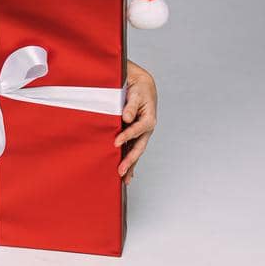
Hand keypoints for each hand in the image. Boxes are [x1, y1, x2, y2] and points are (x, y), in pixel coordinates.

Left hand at [115, 62, 157, 181]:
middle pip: (138, 147)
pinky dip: (130, 160)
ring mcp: (141, 133)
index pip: (137, 130)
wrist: (141, 86)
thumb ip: (131, 106)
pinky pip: (132, 149)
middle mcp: (146, 129)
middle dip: (130, 160)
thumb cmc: (139, 89)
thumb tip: (126, 118)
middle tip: (121, 171)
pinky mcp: (135, 134)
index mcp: (148, 119)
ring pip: (136, 151)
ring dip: (131, 165)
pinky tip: (126, 172)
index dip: (127, 136)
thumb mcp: (136, 94)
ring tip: (124, 179)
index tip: (116, 142)